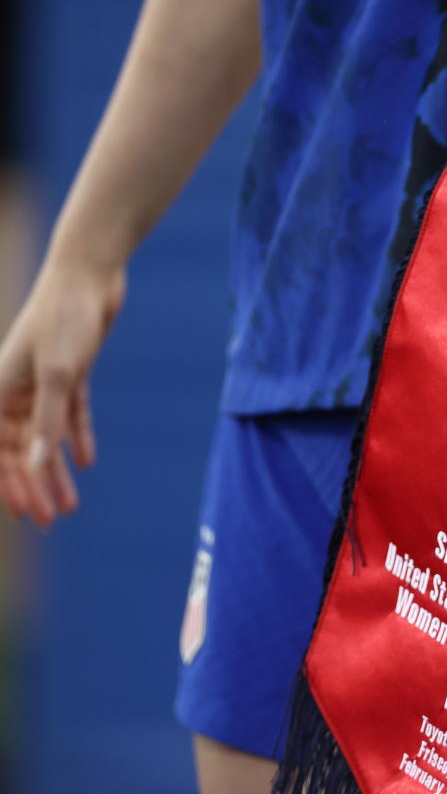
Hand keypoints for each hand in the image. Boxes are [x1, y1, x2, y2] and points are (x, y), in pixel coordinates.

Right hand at [0, 264, 123, 525]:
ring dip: (54, 470)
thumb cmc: (66, 320)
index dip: (10, 485)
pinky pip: (69, 414)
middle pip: (19, 450)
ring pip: (44, 437)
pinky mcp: (69, 371)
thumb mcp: (58, 376)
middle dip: (34, 486)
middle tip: (54, 519)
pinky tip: (84, 463)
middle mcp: (13, 389)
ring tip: (71, 503)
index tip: (29, 514)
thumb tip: (34, 466)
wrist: (89, 275)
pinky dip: (74, 437)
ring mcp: (41, 381)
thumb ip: (46, 423)